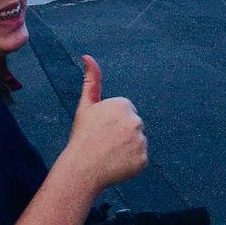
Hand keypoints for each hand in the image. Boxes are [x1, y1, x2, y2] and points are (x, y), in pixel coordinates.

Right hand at [66, 55, 147, 192]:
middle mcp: (135, 121)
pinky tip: (116, 163)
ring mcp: (141, 141)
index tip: (101, 129)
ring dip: (127, 148)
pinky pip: (140, 159)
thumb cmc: (82, 135)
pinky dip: (130, 162)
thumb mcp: (85, 105)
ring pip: (137, 142)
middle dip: (122, 133)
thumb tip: (87, 56)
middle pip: (133, 126)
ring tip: (109, 153)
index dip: (112, 121)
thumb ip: (91, 80)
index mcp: (123, 104)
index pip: (125, 112)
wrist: (82, 168)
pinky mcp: (144, 159)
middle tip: (104, 142)